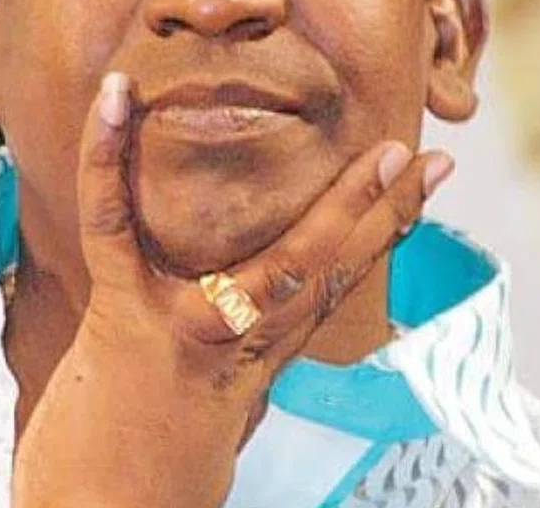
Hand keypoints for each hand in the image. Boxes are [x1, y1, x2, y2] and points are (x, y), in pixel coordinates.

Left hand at [13, 72, 453, 506]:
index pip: (338, 281)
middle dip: (378, 213)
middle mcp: (242, 344)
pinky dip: (107, 155)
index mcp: (264, 352)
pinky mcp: (122, 314)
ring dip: (326, 204)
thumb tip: (279, 288)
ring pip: (272, 261)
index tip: (431, 176)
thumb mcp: (219, 387)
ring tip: (364, 146)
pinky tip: (115, 97)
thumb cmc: (156, 442)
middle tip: (413, 153)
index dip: (389, 228)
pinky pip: (113, 223)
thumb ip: (249, 337)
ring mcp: (187, 328)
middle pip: (327, 272)